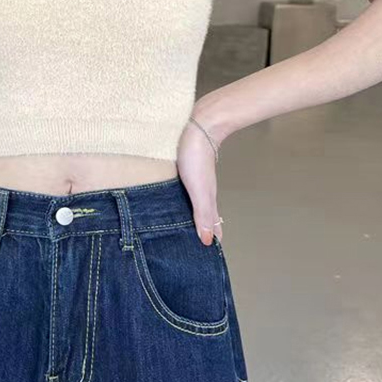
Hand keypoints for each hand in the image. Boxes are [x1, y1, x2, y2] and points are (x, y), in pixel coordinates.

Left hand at [176, 117, 222, 245]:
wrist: (197, 124)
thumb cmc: (197, 156)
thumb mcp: (199, 190)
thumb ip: (204, 214)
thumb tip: (207, 241)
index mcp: (206, 199)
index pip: (211, 226)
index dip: (209, 240)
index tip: (205, 256)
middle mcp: (201, 191)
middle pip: (202, 216)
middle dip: (198, 231)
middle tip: (189, 246)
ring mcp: (193, 180)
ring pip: (191, 203)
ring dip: (188, 216)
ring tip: (178, 229)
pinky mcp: (183, 169)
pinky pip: (181, 189)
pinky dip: (179, 200)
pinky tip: (170, 200)